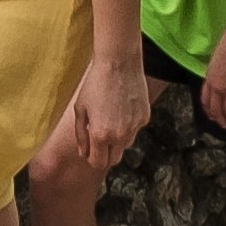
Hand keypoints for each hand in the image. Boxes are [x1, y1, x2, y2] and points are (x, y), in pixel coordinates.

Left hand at [36, 60, 149, 187]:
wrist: (118, 62)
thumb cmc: (95, 83)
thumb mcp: (80, 109)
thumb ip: (81, 135)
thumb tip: (83, 153)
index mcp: (100, 134)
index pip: (99, 163)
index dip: (93, 159)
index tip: (90, 151)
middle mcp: (119, 135)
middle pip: (114, 160)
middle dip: (105, 154)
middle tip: (99, 139)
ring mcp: (134, 127)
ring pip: (125, 145)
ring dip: (117, 140)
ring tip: (110, 118)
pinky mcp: (144, 118)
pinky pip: (135, 130)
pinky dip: (128, 125)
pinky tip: (122, 107)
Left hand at [201, 38, 225, 131]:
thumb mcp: (215, 62)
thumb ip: (215, 74)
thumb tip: (217, 81)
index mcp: (209, 80)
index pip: (206, 101)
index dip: (209, 111)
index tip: (213, 117)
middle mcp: (218, 88)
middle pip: (217, 109)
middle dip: (221, 120)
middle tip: (225, 125)